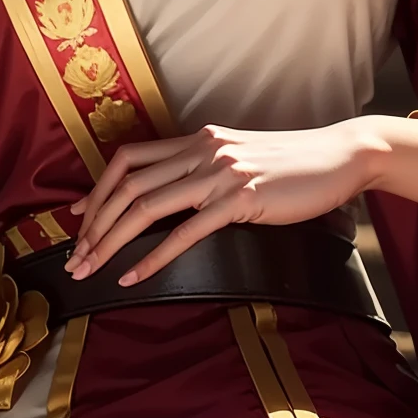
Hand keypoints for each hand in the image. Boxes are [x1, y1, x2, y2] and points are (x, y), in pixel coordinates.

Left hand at [65, 114, 417, 285]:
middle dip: (94, 225)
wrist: (342, 155)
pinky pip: (186, 232)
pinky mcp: (242, 199)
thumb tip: (176, 195)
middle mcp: (203, 151)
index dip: (95, 189)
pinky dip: (153, 258)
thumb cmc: (295, 164)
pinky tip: (134, 277)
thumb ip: (207, 170)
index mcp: (199, 139)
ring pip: (147, 206)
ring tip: (92, 270)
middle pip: (128, 185)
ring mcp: (221, 173)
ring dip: (111, 242)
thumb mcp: (242, 158)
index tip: (75, 219)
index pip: (129, 159)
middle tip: (75, 259)